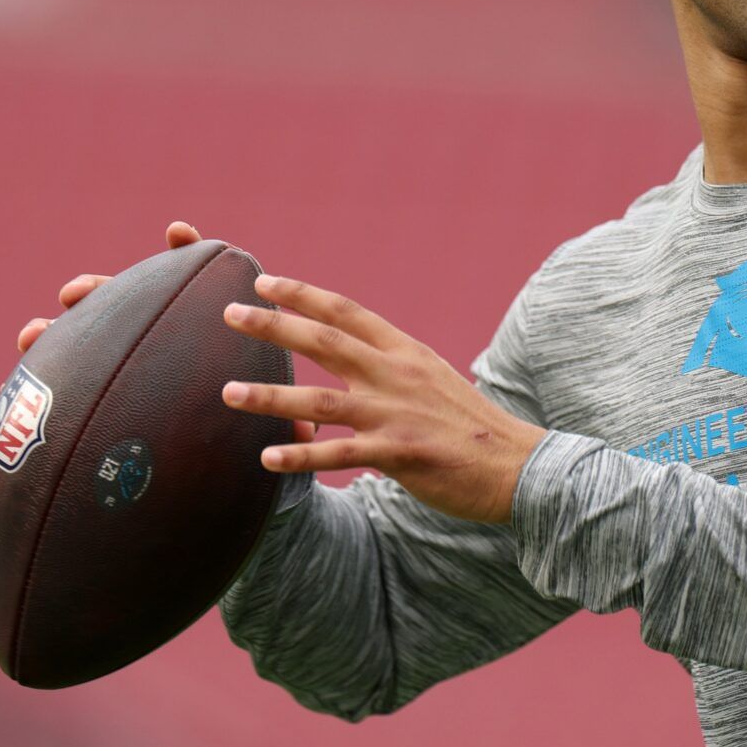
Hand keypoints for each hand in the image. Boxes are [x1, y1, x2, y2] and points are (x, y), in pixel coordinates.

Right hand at [14, 221, 313, 448]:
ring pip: (92, 335)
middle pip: (130, 302)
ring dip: (60, 330)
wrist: (228, 471)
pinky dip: (45, 371)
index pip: (197, 281)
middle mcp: (165, 339)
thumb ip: (289, 422)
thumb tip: (304, 425)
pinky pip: (73, 379)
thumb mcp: (275, 426)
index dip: (187, 252)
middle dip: (101, 291)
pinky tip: (21, 370)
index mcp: (209, 333)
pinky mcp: (110, 391)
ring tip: (34, 332)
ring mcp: (133, 361)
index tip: (178, 232)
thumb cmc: (256, 433)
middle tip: (76, 291)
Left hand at [218, 273, 549, 525]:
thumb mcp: (433, 380)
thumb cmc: (472, 426)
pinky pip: (341, 455)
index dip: (302, 295)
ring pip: (322, 400)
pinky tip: (268, 458)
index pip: (347, 313)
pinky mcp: (400, 454)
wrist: (518, 465)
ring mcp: (397, 414)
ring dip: (271, 395)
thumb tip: (355, 360)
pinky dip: (302, 456)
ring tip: (228, 393)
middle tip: (229, 313)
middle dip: (274, 326)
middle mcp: (397, 375)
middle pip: (326, 341)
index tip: (263, 282)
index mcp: (405, 353)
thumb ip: (392, 368)